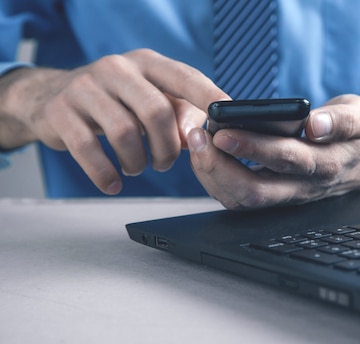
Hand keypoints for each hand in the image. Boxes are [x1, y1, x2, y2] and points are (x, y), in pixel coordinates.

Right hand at [0, 49, 227, 193]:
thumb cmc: (118, 103)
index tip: (228, 115)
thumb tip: (198, 139)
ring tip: (137, 167)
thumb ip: (182, 115)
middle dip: (167, 147)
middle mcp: (117, 68)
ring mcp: (85, 87)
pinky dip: (105, 174)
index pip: (185, 77)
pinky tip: (113, 183)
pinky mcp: (61, 112)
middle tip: (165, 163)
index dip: (209, 96)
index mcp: (147, 63)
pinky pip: (87, 149)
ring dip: (138, 161)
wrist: (51, 96)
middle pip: (156, 111)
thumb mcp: (153, 100)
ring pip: (125, 132)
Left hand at [187, 94, 359, 208]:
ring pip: (241, 200)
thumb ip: (342, 120)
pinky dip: (215, 177)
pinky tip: (205, 153)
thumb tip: (315, 124)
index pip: (286, 158)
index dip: (252, 147)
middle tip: (200, 136)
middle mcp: (302, 187)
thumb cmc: (353, 135)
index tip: (224, 129)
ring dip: (212, 173)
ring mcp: (284, 197)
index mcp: (326, 163)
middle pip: (255, 190)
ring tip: (197, 140)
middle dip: (220, 165)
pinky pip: (237, 198)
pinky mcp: (271, 198)